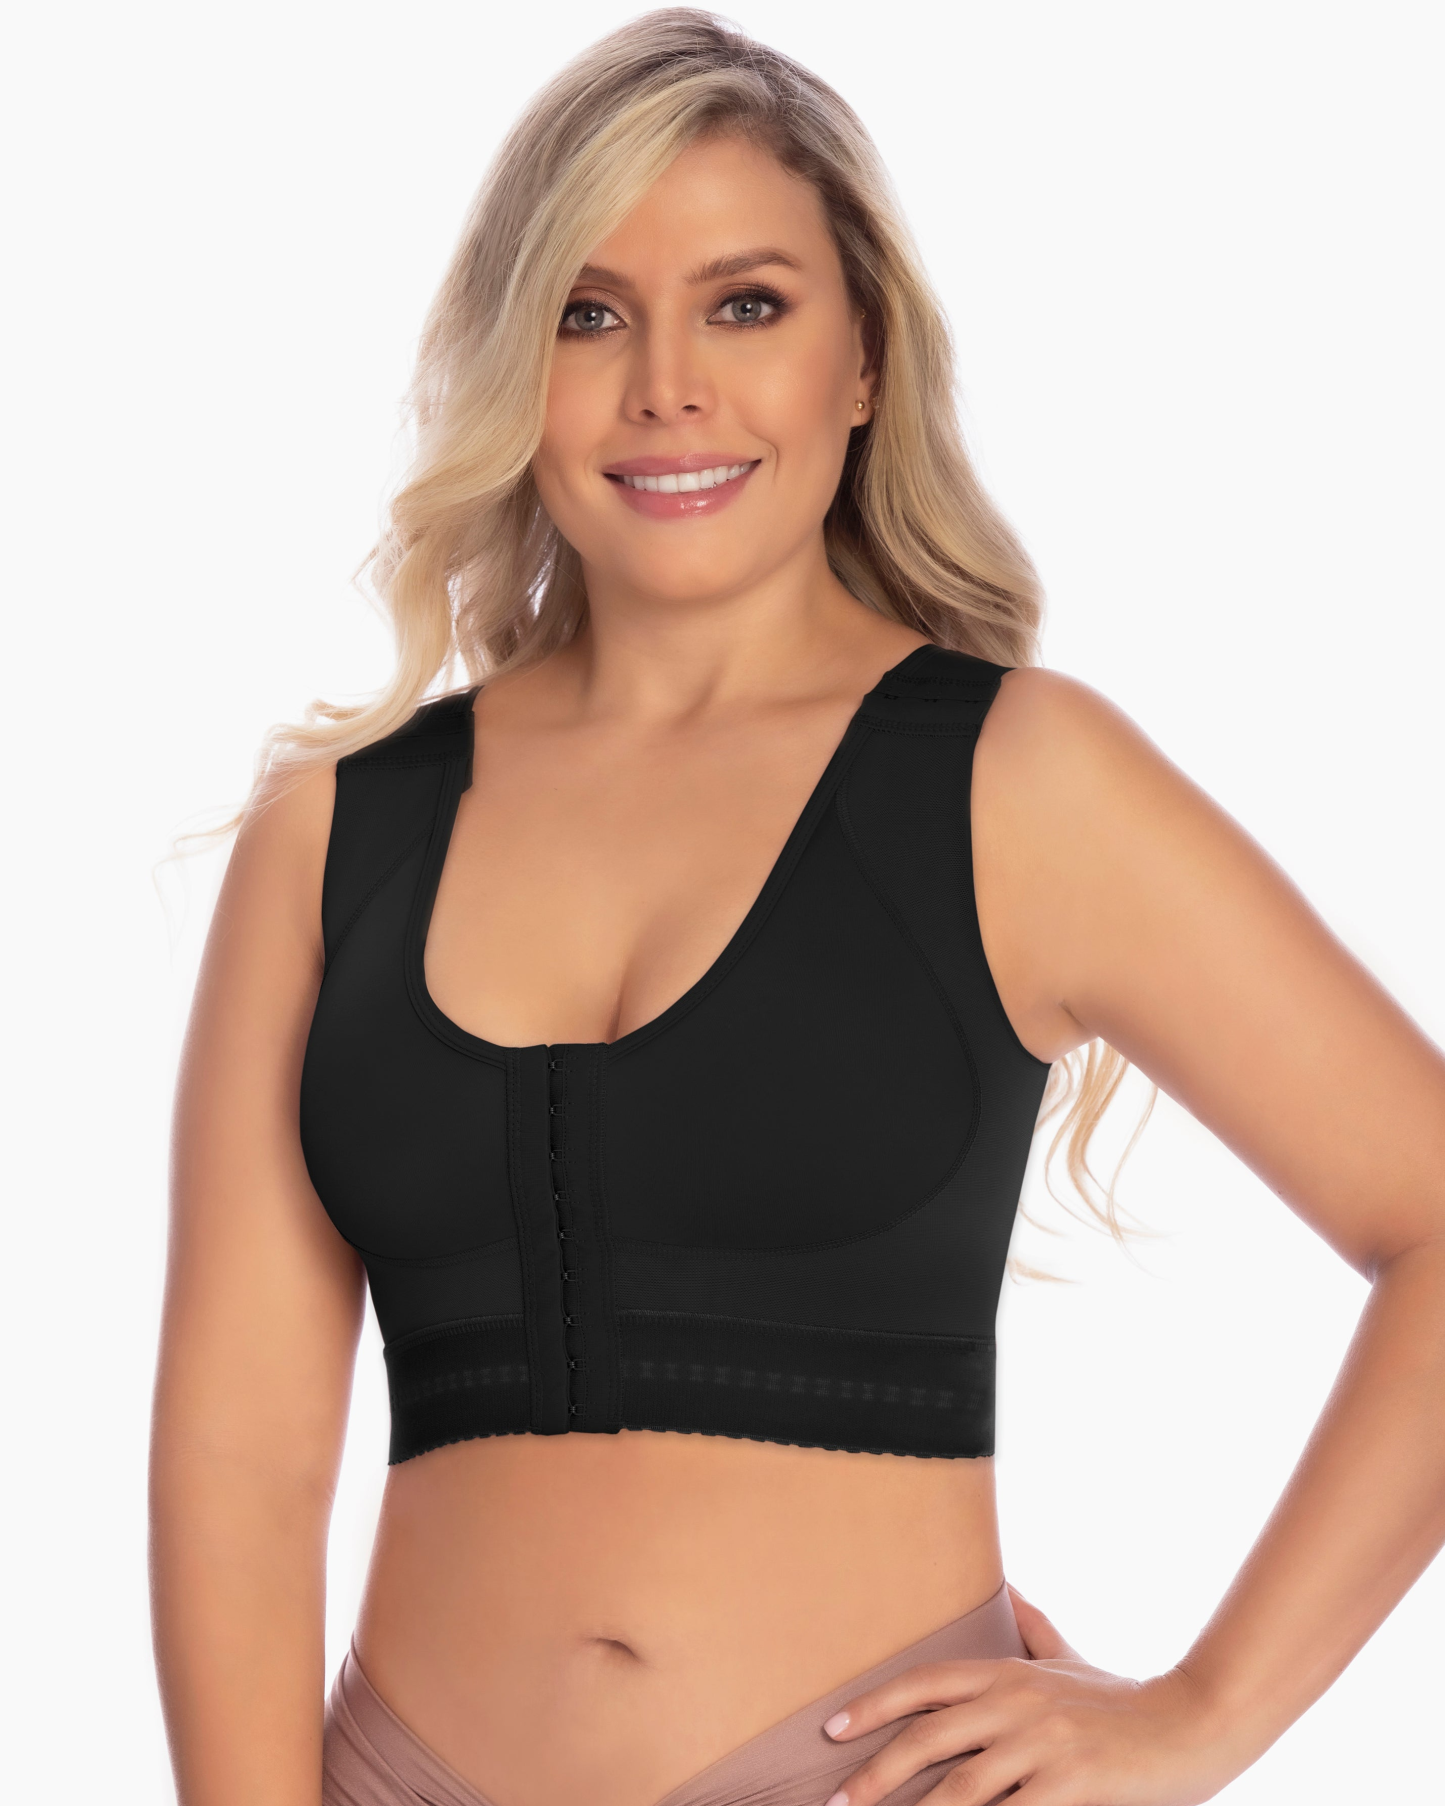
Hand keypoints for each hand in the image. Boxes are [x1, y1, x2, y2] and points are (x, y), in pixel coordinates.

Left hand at [819, 1585, 1245, 1805]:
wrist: (1193, 1723)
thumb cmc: (1124, 1700)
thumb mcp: (1071, 1659)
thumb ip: (1034, 1628)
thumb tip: (1009, 1589)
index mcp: (1009, 1673)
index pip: (925, 1682)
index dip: (873, 1704)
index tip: (831, 1730)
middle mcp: (1016, 1703)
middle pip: (928, 1737)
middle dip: (875, 1772)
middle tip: (837, 1801)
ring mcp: (1042, 1745)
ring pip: (959, 1787)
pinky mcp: (1069, 1785)